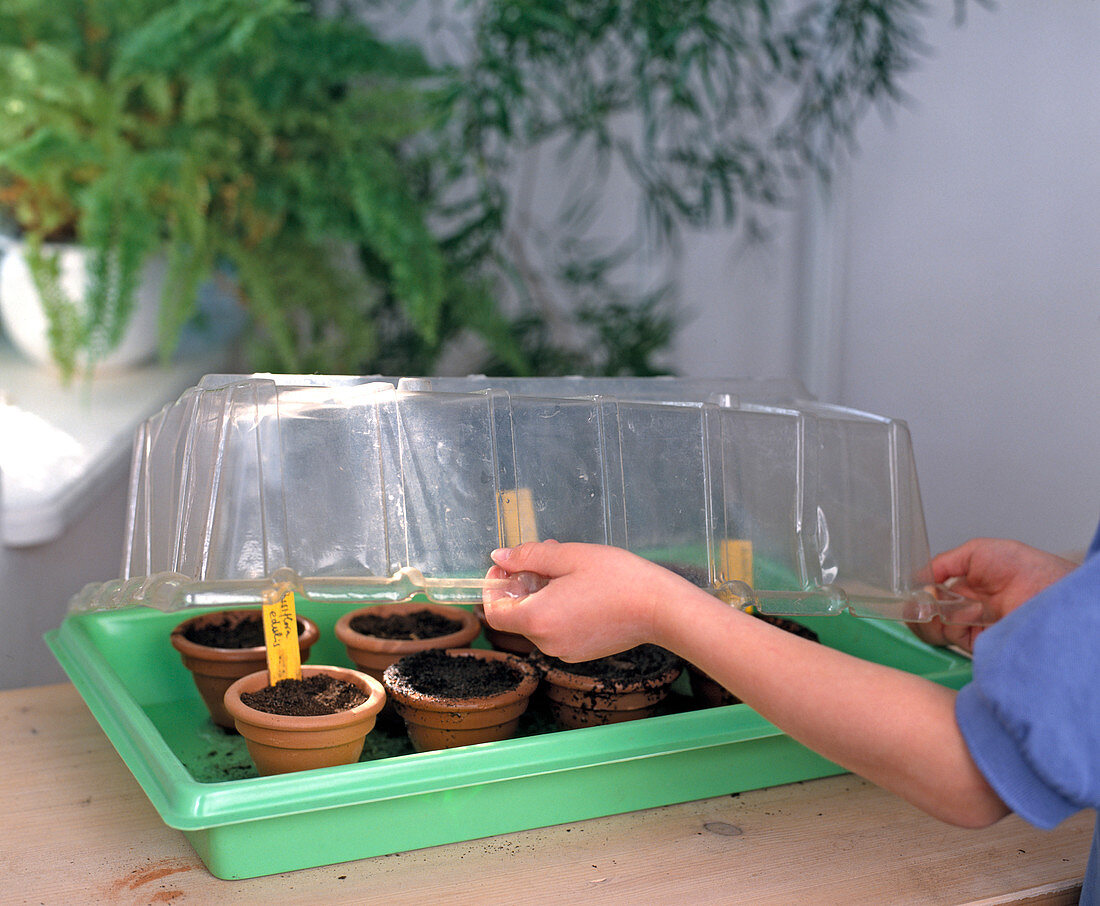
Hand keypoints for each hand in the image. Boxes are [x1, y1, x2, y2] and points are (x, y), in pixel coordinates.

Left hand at [482, 541, 697, 660]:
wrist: (659, 608)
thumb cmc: (616, 578)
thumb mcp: (568, 556)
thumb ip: (528, 556)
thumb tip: (500, 557)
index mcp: (537, 620)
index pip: (494, 613)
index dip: (493, 588)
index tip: (505, 566)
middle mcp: (546, 643)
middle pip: (517, 615)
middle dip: (523, 584)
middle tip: (544, 557)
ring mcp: (565, 651)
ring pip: (539, 621)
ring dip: (542, 594)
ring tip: (568, 569)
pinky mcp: (582, 652)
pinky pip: (557, 629)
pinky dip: (558, 609)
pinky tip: (581, 589)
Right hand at [910, 538, 1077, 652]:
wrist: (1046, 587)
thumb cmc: (1021, 566)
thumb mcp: (975, 552)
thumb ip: (943, 563)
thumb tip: (916, 578)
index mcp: (961, 588)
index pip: (926, 599)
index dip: (916, 596)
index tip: (915, 590)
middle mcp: (962, 610)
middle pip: (923, 618)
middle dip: (916, 609)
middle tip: (923, 600)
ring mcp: (969, 627)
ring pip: (932, 630)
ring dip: (934, 615)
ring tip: (948, 603)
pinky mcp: (978, 643)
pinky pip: (951, 638)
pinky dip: (953, 623)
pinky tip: (970, 611)